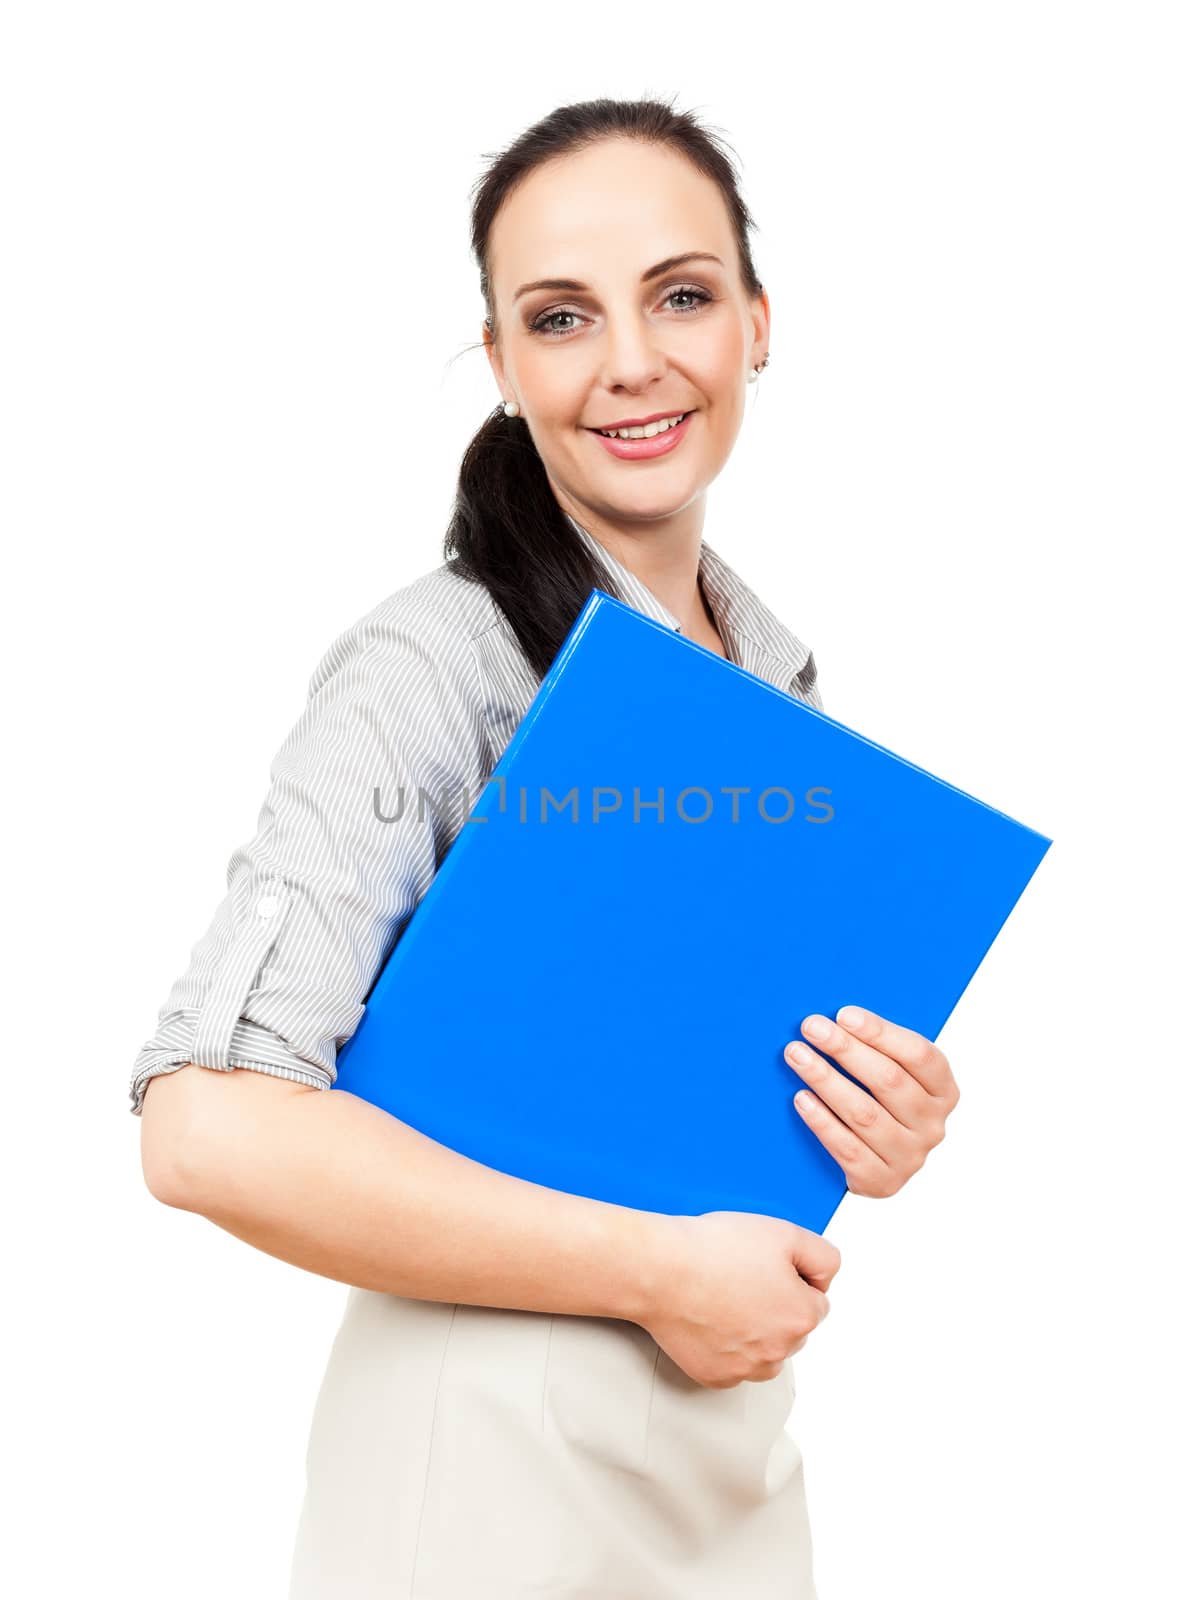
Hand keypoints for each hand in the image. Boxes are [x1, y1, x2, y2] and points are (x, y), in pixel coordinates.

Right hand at [638, 1211, 840, 1388]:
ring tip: (724, 1296)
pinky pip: (735, 1364)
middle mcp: (780, 1351)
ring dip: (756, 1330)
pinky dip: (727, 1346)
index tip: (765, 1267)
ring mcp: (747, 1369)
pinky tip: (710, 1318)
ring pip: (767, 1351)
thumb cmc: (712, 1250)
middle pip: (792, 1328)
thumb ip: (822, 1256)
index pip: (817, 1300)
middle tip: (742, 1277)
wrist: (660, 1269)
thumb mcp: (783, 1232)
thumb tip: (826, 1277)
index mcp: (802, 1316)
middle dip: (776, 1305)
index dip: (792, 1277)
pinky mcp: (717, 1377)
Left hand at [783, 1006, 959, 1197]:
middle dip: (845, 1049)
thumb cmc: (878, 1102)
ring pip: (864, 1113)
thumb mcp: (891, 1073)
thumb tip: (838, 1016)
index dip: (881, 1032)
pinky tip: (801, 1098)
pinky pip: (848, 1148)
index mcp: (943, 1090)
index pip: (919, 1055)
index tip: (843, 1014)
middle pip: (888, 1081)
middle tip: (811, 1027)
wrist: (874, 1162)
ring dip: (826, 1080)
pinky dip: (822, 1121)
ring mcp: (910, 1157)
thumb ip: (877, 1048)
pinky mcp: (882, 1182)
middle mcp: (932, 1125)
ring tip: (797, 1055)